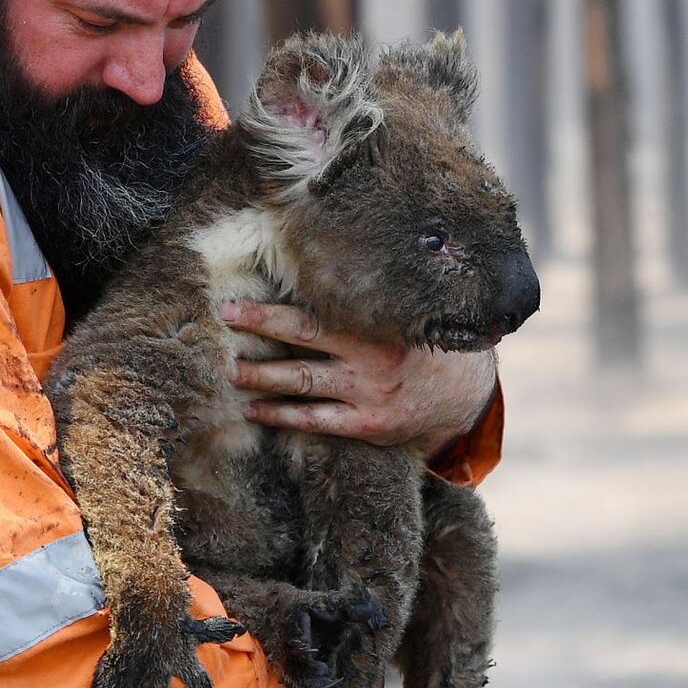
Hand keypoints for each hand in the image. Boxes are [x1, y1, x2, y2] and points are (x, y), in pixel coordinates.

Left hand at [219, 300, 496, 459]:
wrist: (464, 395)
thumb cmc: (422, 343)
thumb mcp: (405, 314)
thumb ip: (368, 299)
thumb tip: (318, 262)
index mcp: (379, 323)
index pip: (316, 311)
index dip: (271, 308)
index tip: (234, 302)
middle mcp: (372, 357)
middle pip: (304, 339)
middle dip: (260, 328)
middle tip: (223, 320)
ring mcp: (369, 394)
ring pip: (304, 383)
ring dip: (262, 377)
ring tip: (231, 371)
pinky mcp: (368, 425)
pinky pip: (316, 420)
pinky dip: (282, 415)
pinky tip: (255, 409)